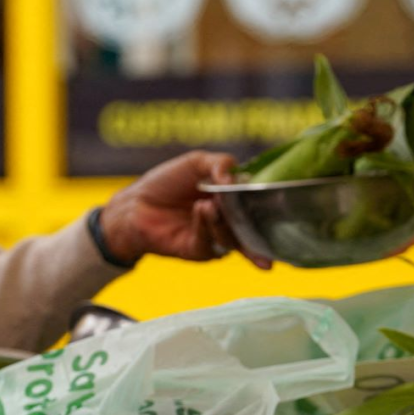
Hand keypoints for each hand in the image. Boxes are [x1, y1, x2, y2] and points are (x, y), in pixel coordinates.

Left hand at [99, 151, 271, 268]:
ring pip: (234, 236)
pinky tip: (200, 210)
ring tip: (210, 205)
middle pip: (254, 226)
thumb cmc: (165, 183)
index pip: (259, 203)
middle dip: (253, 219)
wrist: (135, 205)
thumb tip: (235, 178)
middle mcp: (230, 221)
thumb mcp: (196, 163)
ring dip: (224, 220)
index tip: (278, 198)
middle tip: (247, 206)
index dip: (269, 202)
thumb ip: (220, 163)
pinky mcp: (200, 251)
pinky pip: (212, 243)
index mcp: (233, 199)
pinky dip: (207, 225)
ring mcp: (217, 238)